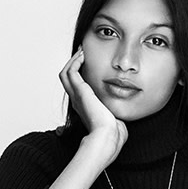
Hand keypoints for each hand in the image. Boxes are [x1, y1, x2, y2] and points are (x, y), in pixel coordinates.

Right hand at [59, 47, 127, 166]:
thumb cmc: (113, 135)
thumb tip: (121, 121)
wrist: (108, 137)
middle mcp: (78, 102)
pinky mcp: (80, 92)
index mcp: (85, 108)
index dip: (80, 77)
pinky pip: (70, 72)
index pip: (77, 89)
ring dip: (72, 60)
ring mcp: (77, 96)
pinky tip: (83, 55)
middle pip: (67, 80)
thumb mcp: (115, 123)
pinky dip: (75, 61)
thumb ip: (116, 119)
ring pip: (65, 74)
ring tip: (82, 52)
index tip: (88, 66)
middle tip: (82, 54)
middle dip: (73, 64)